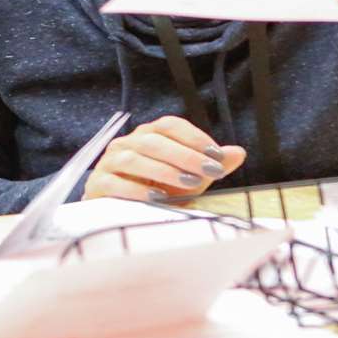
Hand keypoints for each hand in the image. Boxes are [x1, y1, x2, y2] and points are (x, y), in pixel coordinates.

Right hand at [82, 116, 245, 202]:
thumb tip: (239, 152)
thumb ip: (210, 165)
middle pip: (154, 141)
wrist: (118, 212)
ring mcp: (109, 162)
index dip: (194, 137)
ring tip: (189, 183)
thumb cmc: (156, 191)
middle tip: (209, 171)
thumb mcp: (188, 178)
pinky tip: (157, 198)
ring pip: (134, 159)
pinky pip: (115, 182)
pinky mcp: (98, 184)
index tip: (217, 154)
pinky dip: (137, 190)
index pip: (170, 125)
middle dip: (185, 155)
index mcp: (147, 136)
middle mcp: (126, 143)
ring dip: (164, 170)